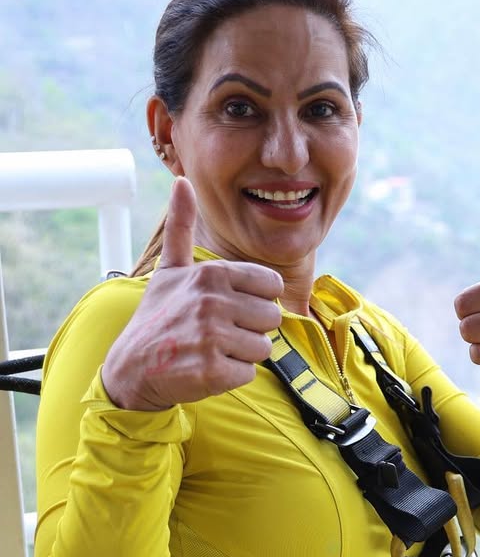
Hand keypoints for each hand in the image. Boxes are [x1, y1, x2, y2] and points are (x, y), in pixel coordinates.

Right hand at [101, 177, 283, 410]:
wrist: (131, 368)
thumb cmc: (159, 316)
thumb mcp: (170, 269)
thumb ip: (182, 227)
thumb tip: (182, 181)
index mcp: (212, 274)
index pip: (272, 286)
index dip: (256, 300)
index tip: (229, 306)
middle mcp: (212, 302)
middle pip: (272, 318)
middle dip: (251, 329)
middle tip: (217, 331)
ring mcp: (212, 336)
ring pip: (263, 347)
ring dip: (242, 353)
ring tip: (211, 348)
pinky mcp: (211, 370)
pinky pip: (248, 372)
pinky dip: (231, 375)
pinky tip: (206, 367)